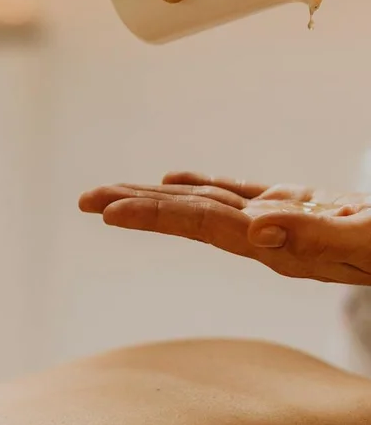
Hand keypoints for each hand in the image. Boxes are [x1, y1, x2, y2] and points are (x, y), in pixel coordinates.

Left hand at [79, 171, 370, 284]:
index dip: (153, 216)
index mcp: (274, 243)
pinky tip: (174, 181)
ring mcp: (273, 221)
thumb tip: (256, 229)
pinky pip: (235, 194)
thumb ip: (315, 235)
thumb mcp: (362, 240)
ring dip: (156, 195)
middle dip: (136, 205)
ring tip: (111, 192)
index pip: (199, 225)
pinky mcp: (290, 206)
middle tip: (83, 199)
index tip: (106, 212)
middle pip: (188, 215)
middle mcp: (263, 235)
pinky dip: (202, 185)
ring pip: (204, 202)